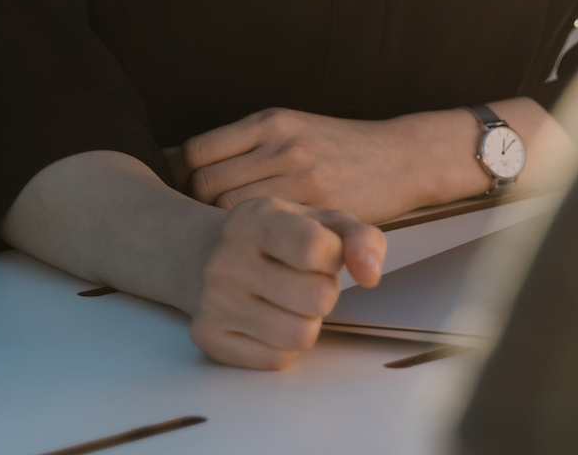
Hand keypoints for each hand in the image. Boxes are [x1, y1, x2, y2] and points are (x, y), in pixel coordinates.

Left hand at [184, 107, 463, 222]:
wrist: (404, 158)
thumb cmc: (341, 150)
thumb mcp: (293, 130)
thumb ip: (245, 145)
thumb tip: (177, 161)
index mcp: (270, 121)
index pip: (195, 152)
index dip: (180, 179)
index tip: (184, 198)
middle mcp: (281, 143)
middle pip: (204, 183)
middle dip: (194, 209)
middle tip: (201, 228)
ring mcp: (302, 173)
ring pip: (228, 210)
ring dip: (221, 230)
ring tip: (226, 241)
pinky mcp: (320, 204)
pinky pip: (265, 229)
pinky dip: (253, 241)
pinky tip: (257, 248)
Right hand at [188, 197, 383, 370]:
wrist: (205, 257)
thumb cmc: (281, 238)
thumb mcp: (323, 222)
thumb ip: (360, 238)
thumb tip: (371, 275)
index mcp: (254, 218)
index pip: (314, 248)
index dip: (335, 256)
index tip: (325, 252)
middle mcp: (225, 259)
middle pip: (317, 298)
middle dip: (325, 291)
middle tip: (306, 279)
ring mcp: (212, 301)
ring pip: (300, 336)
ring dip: (308, 321)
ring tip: (290, 300)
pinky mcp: (208, 338)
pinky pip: (277, 359)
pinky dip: (284, 344)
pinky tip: (268, 319)